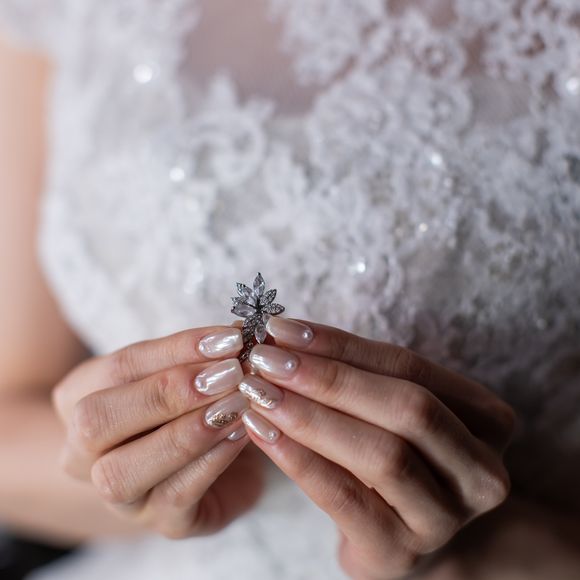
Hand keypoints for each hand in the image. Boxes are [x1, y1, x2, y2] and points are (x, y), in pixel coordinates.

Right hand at [52, 326, 263, 538]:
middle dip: (166, 391)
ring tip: (236, 404)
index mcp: (80, 399)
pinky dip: (211, 462)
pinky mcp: (160, 523)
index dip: (174, 350)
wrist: (218, 468)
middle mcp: (82, 452)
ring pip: (122, 471)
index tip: (227, 339)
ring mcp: (117, 495)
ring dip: (187, 432)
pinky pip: (174, 498)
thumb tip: (239, 332)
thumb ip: (203, 356)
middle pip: (97, 419)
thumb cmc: (195, 409)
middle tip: (228, 372)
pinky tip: (241, 433)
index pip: (116, 368)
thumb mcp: (191, 376)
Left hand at [238, 318, 515, 579]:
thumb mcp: (390, 413)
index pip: (409, 366)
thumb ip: (355, 376)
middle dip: (329, 378)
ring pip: (382, 454)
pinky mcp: (400, 553)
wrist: (403, 539)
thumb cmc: (394, 460)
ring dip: (310, 416)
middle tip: (267, 358)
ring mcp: (446, 518)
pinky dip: (298, 459)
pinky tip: (261, 431)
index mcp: (487, 420)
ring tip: (259, 391)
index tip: (283, 327)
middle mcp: (481, 471)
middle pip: (406, 407)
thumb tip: (286, 337)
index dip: (342, 344)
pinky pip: (345, 498)